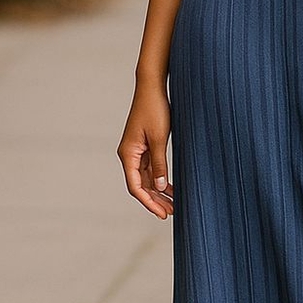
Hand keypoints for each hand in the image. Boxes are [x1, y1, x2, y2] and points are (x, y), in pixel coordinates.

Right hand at [117, 83, 173, 219]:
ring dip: (158, 191)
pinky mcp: (144, 145)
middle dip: (155, 200)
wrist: (152, 87)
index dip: (149, 202)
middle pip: (140, 185)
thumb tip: (159, 187)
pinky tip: (170, 187)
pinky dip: (160, 178)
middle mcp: (129, 155)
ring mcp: (136, 151)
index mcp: (128, 154)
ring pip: (146, 178)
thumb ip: (159, 164)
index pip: (136, 187)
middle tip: (172, 213)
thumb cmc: (155, 109)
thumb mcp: (159, 138)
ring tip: (174, 204)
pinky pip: (150, 168)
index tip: (162, 214)